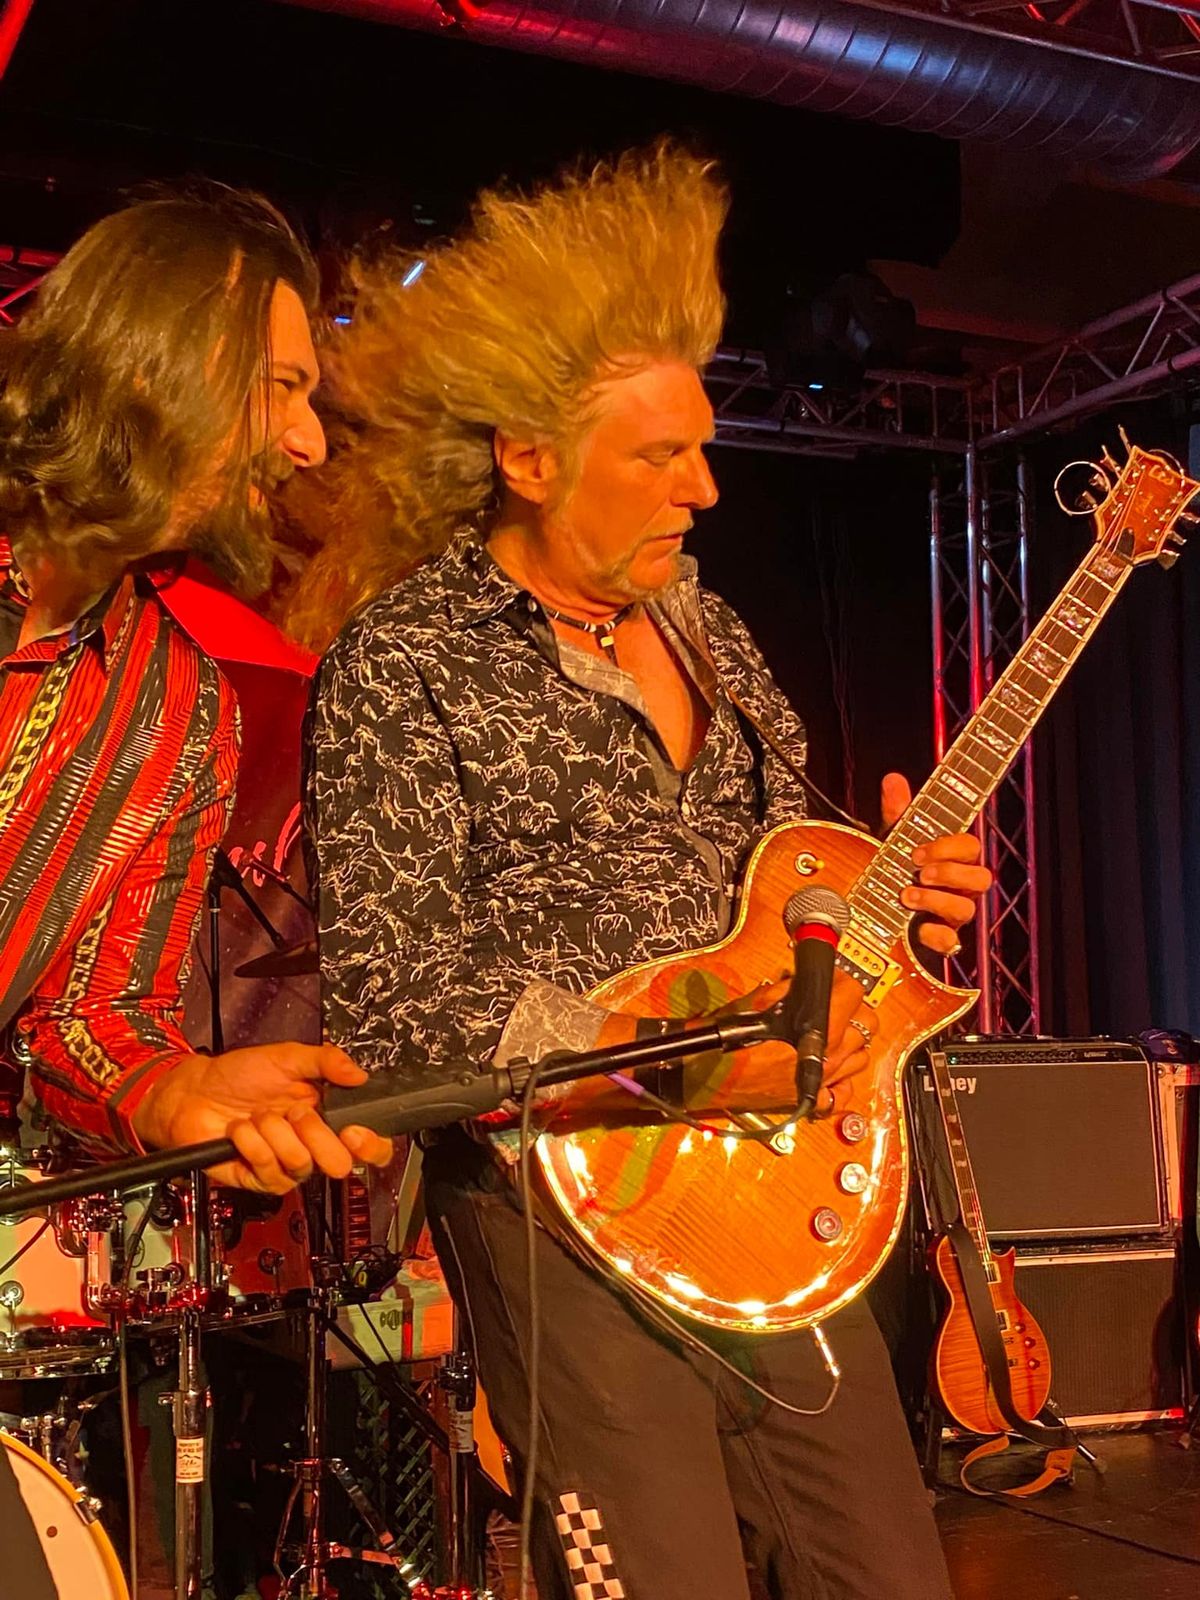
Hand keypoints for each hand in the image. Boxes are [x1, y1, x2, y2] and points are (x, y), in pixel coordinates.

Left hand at [133, 1043, 392, 1193]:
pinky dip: (251, 1143)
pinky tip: (240, 1130)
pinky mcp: (259, 1179)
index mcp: (328, 1117)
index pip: (368, 1146)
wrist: (195, 1093)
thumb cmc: (239, 1074)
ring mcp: (286, 1165)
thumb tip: (360, 1074)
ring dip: (275, 1133)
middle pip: (340, 1164)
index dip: (370, 1147)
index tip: (353, 1131)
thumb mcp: (286, 1057)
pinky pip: (269, 1171)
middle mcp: (312, 1145)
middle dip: (316, 1134)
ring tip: (258, 1116)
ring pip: (301, 1165)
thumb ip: (326, 1061)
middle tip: (295, 1112)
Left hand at [881, 772, 992, 956]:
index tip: (917, 851)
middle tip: (919, 871)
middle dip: (951, 873)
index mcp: (954, 859)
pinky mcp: (940, 939)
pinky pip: (951, 943)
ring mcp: (952, 914)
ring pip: (967, 910)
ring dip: (937, 901)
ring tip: (906, 896)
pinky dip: (936, 936)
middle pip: (982, 879)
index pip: (971, 847)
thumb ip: (898, 811)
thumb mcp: (894, 838)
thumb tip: (893, 779)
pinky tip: (916, 928)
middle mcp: (960, 887)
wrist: (874, 907)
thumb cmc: (895, 867)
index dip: (949, 847)